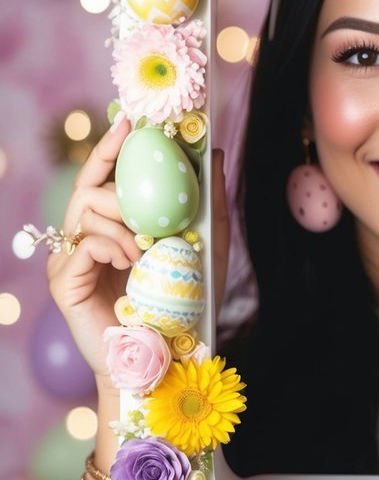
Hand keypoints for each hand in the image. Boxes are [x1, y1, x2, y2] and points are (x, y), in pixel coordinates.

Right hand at [47, 115, 229, 390]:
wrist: (168, 359)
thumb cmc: (184, 306)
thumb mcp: (209, 247)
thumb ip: (211, 202)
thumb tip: (213, 154)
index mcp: (113, 227)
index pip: (105, 177)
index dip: (112, 147)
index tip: (130, 120)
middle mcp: (86, 238)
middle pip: (88, 185)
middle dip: (115, 173)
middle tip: (141, 178)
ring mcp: (71, 260)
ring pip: (85, 209)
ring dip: (122, 217)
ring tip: (146, 242)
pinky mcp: (65, 282)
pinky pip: (83, 242)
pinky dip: (113, 244)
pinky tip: (132, 259)